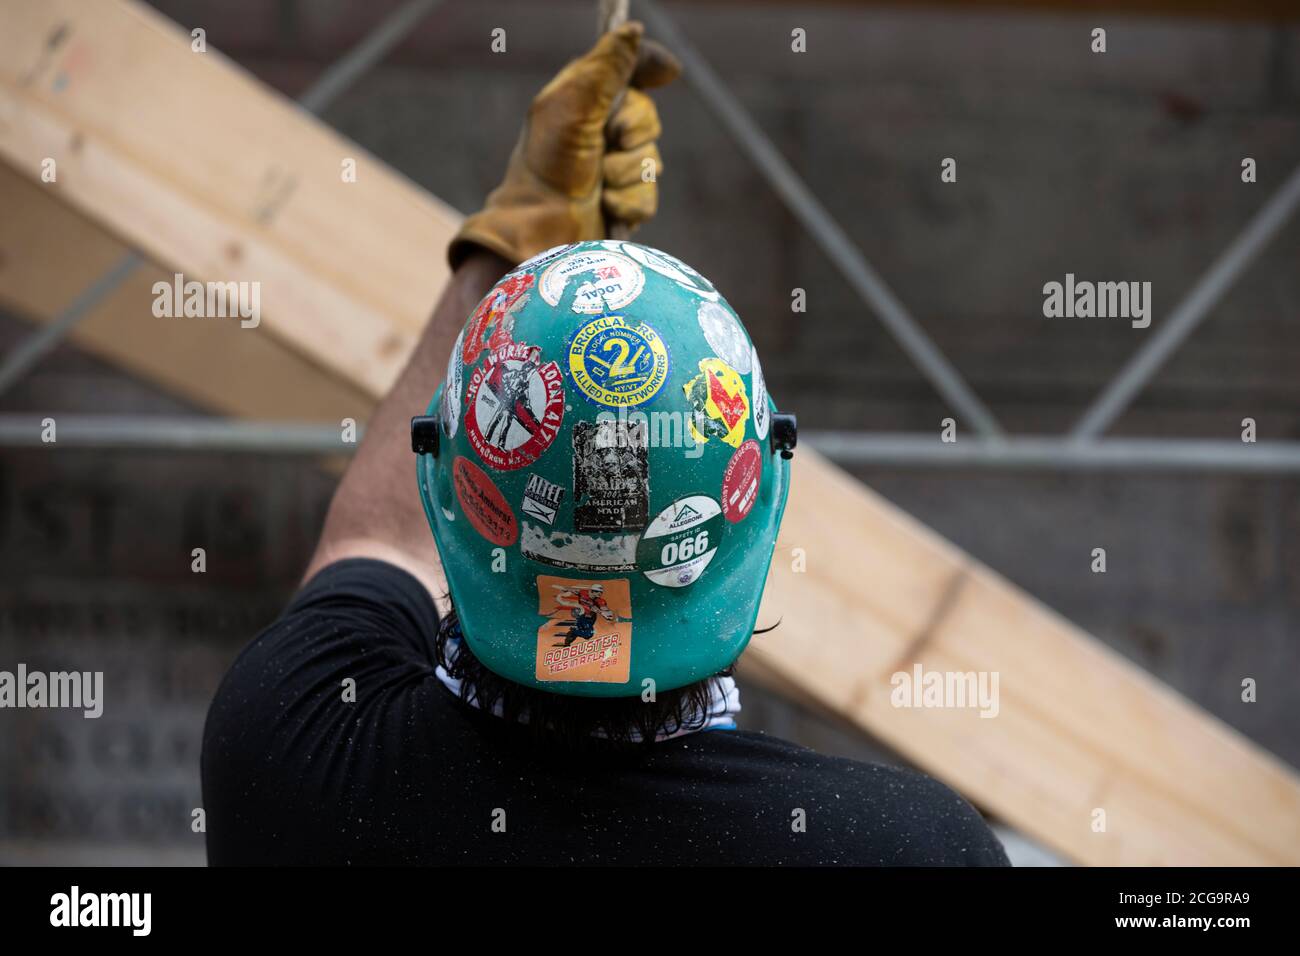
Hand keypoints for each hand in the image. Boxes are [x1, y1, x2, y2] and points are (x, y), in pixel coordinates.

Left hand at [449, 22, 680, 267]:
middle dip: (632, 132)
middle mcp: (601, 131)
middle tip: (606, 142)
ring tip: (598, 184)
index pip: (629, 70)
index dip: (650, 67)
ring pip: (652, 161)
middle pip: (649, 117)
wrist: (542, 228)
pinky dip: (628, 203)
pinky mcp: (623, 204)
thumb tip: (633, 29)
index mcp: (585, 100)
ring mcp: (614, 169)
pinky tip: (606, 207)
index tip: (667, 72)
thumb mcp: (572, 107)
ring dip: (625, 173)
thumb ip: (605, 69)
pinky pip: (648, 197)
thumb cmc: (547, 166)